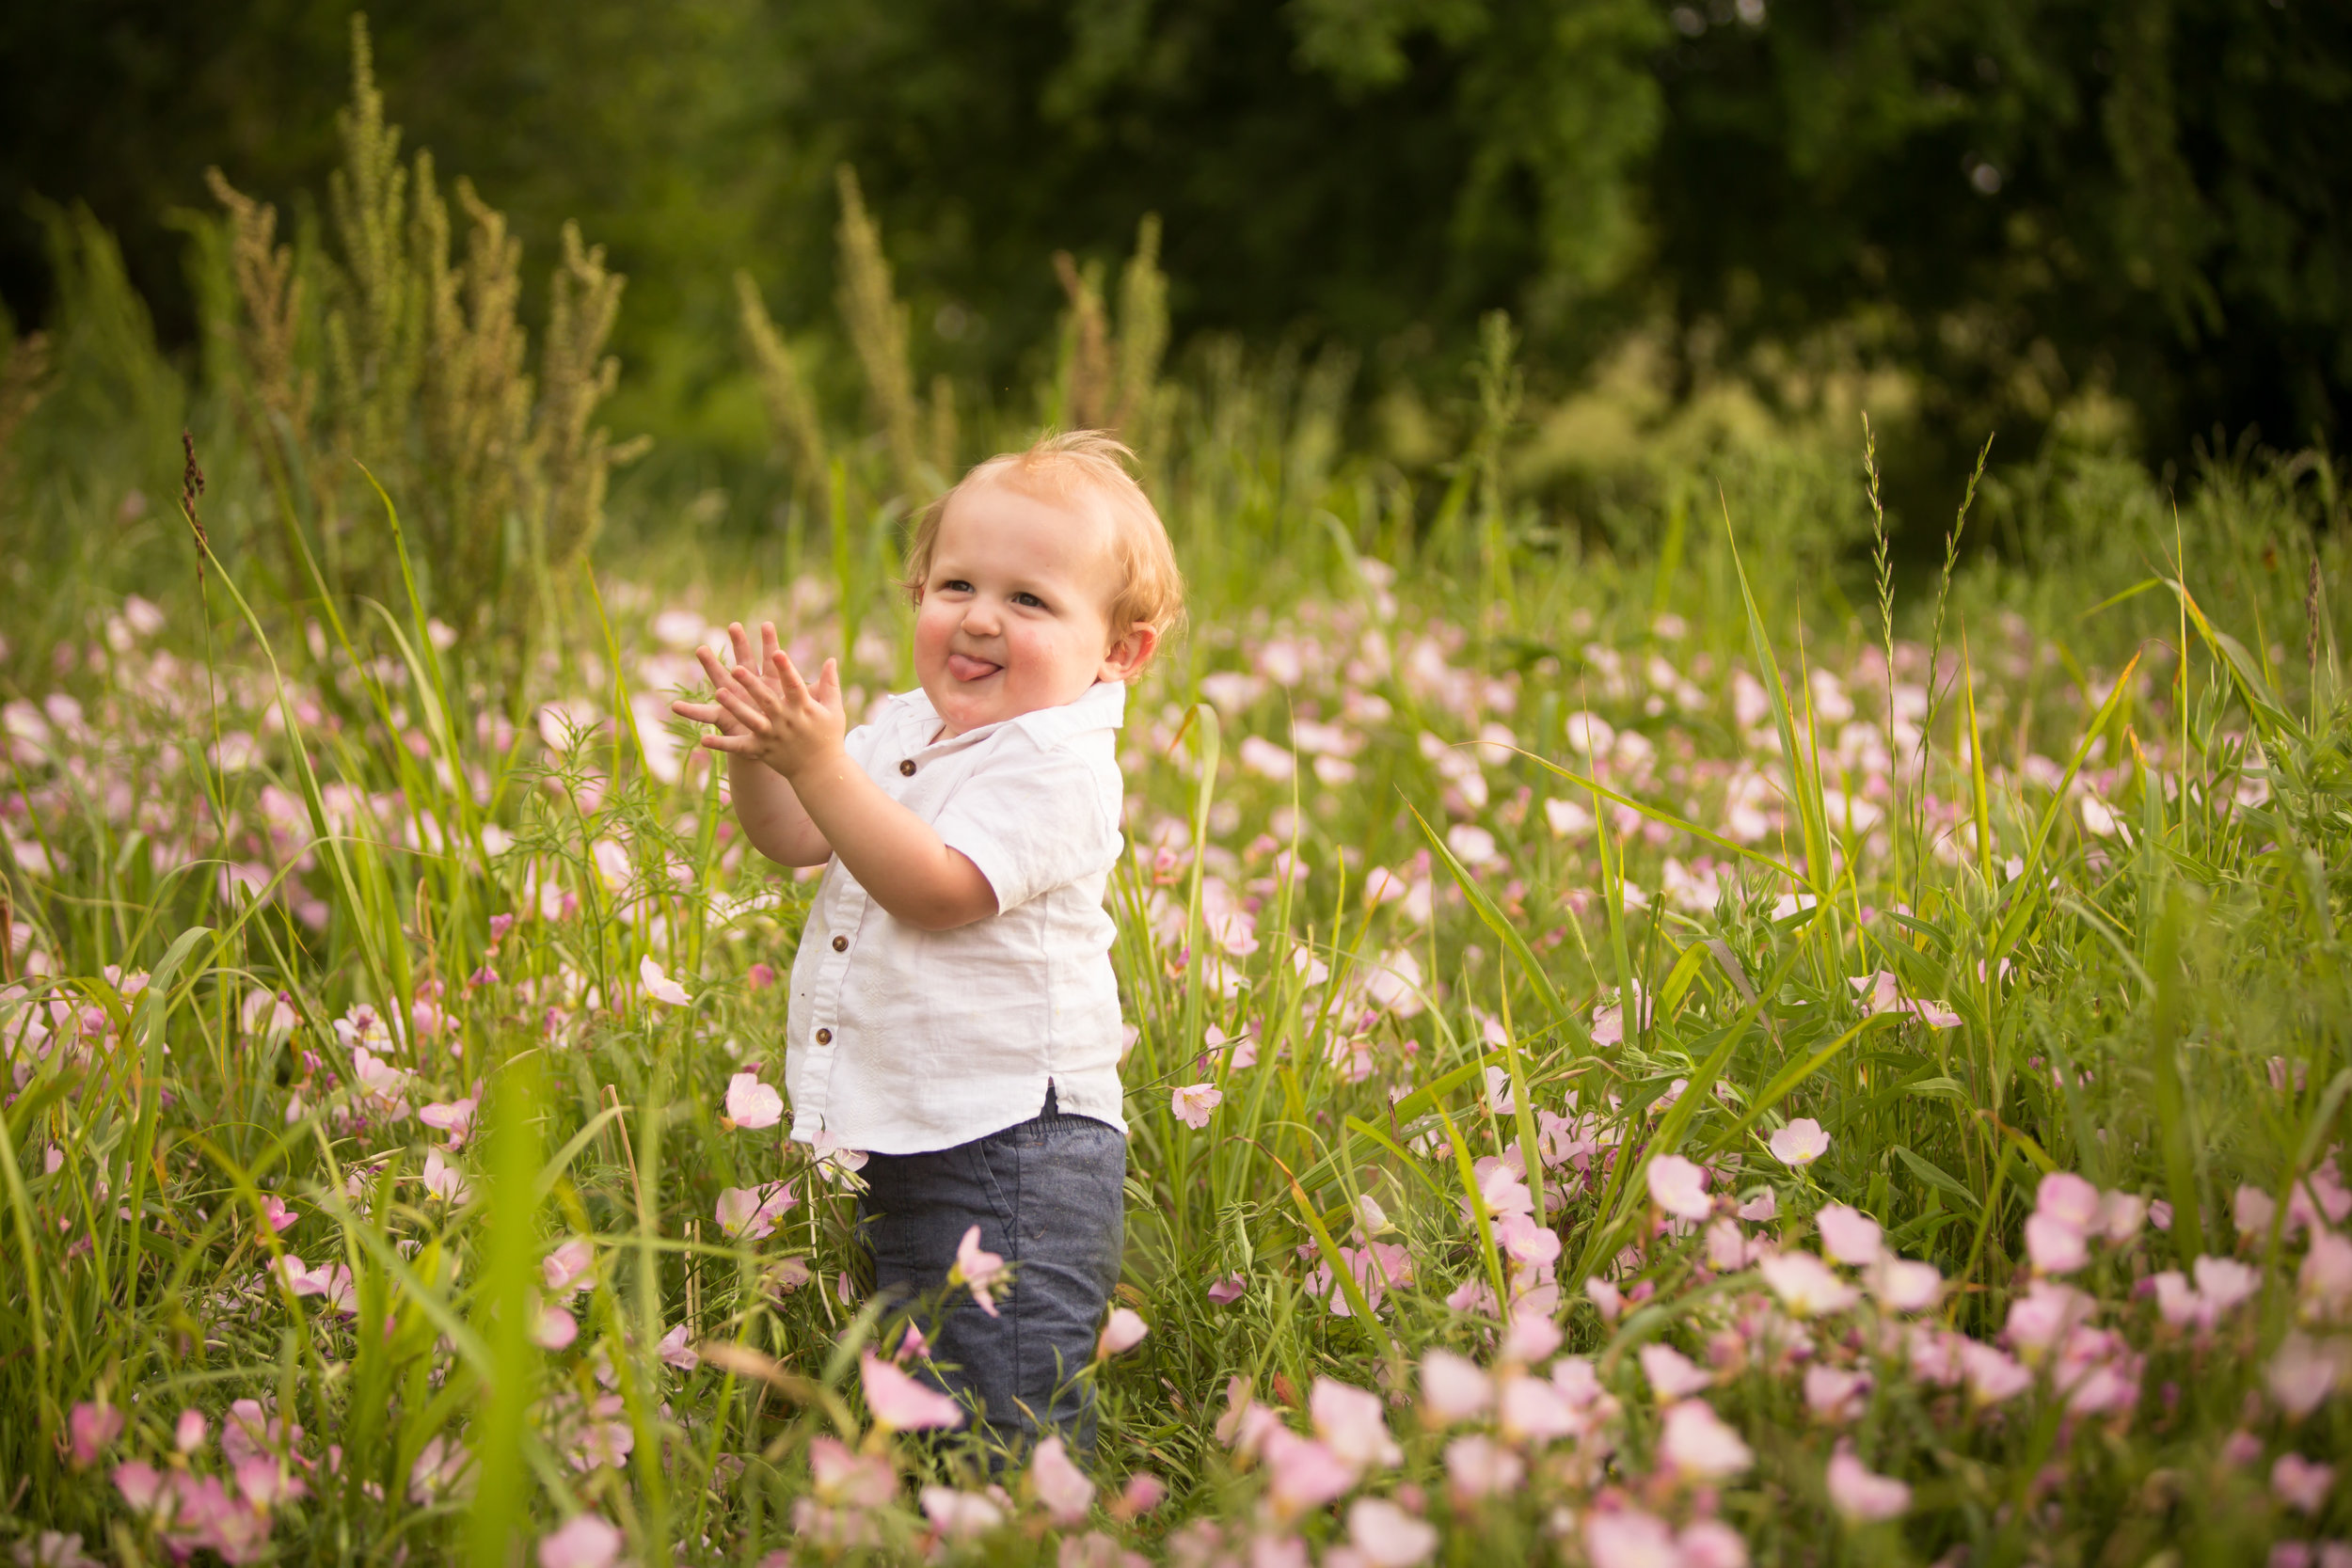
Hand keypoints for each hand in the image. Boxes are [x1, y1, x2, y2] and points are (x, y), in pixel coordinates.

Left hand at [685, 624, 847, 778]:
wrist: (822, 772)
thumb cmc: (829, 737)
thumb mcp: (834, 710)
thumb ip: (830, 684)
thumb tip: (831, 659)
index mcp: (804, 709)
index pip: (794, 685)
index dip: (786, 669)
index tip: (778, 652)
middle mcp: (787, 721)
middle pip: (766, 700)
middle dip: (751, 684)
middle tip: (736, 668)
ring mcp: (773, 736)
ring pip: (750, 720)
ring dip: (734, 707)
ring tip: (718, 692)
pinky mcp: (762, 750)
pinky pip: (740, 748)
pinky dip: (722, 745)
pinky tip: (704, 739)